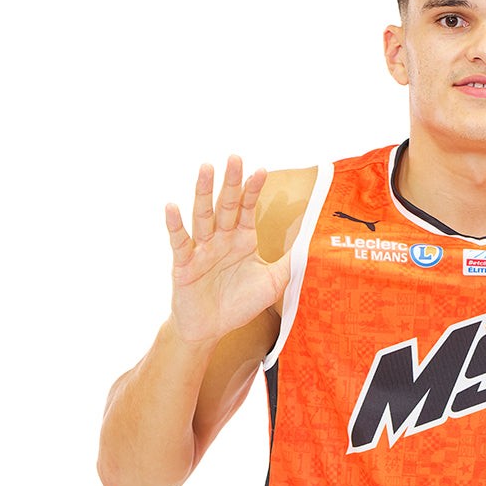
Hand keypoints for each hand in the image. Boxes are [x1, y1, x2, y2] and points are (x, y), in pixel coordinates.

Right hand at [165, 156, 290, 345]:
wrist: (210, 329)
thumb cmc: (239, 304)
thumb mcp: (272, 284)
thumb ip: (290, 264)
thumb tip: (313, 246)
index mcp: (242, 240)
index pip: (248, 209)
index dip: (254, 190)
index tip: (262, 170)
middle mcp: (221, 239)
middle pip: (226, 205)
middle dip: (231, 182)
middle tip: (235, 157)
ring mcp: (201, 249)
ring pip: (203, 216)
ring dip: (203, 192)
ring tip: (206, 168)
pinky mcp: (184, 264)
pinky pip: (179, 242)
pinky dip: (175, 224)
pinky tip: (172, 206)